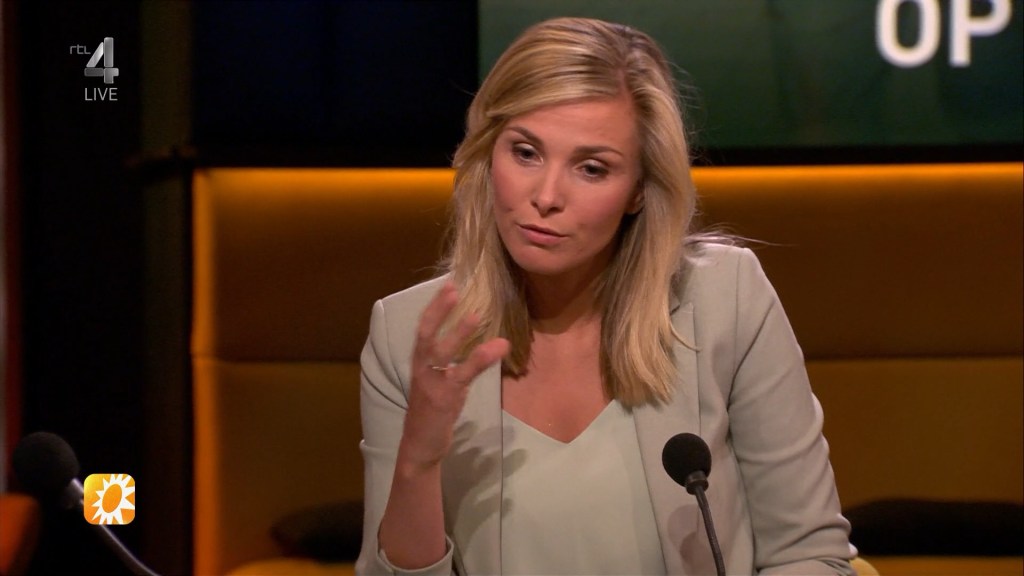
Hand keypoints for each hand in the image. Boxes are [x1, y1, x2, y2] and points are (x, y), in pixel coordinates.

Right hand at [398, 282, 508, 471]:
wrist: (420, 446)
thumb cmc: (431, 411)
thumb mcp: (435, 382)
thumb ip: (446, 362)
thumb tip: (465, 338)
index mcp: (419, 363)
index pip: (423, 329)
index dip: (435, 307)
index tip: (448, 285)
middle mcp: (422, 369)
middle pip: (426, 334)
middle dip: (438, 310)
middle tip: (453, 288)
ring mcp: (432, 383)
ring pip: (443, 352)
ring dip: (460, 332)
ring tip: (478, 313)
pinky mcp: (446, 398)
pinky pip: (464, 374)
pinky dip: (481, 358)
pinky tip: (499, 346)